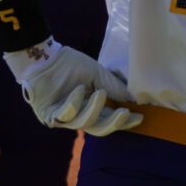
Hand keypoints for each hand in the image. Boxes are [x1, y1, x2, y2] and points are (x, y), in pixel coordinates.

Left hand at [3, 38, 142, 136]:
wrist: (45, 56)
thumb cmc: (70, 64)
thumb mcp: (97, 74)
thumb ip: (114, 87)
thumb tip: (134, 100)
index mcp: (91, 107)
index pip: (110, 119)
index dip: (125, 122)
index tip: (140, 117)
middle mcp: (78, 116)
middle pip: (98, 129)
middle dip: (114, 123)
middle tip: (125, 113)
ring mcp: (63, 118)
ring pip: (84, 124)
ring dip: (94, 109)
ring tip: (100, 93)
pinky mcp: (49, 115)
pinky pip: (65, 115)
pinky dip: (74, 103)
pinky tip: (78, 89)